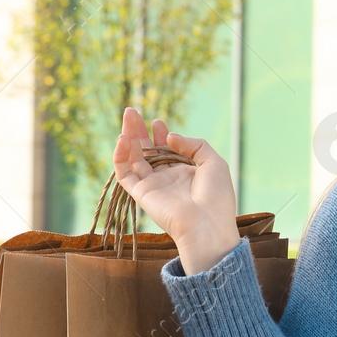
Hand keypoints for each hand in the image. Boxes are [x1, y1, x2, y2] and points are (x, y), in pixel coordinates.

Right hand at [112, 107, 239, 274]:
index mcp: (186, 173)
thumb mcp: (214, 162)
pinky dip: (120, 156)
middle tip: (132, 112)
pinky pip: (124, 173)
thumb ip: (194, 145)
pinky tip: (123, 138)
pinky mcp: (141, 193)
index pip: (168, 150)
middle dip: (140, 131)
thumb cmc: (216, 196)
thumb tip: (170, 137)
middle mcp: (168, 179)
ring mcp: (153, 186)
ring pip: (134, 158)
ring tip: (128, 115)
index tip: (159, 122)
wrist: (207, 225)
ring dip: (129, 137)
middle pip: (148, 151)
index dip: (162, 135)